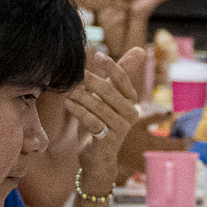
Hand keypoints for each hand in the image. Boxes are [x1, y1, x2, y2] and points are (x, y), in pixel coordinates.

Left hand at [67, 47, 144, 190]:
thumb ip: (116, 76)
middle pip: (109, 92)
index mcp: (131, 101)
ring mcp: (121, 128)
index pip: (123, 79)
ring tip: (67, 89)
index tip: (97, 55)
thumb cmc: (101, 123)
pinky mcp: (109, 140)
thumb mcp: (108, 98)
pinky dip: (78, 111)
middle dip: (90, 80)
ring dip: (81, 96)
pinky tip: (67, 103)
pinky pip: (93, 122)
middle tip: (74, 72)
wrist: (98, 157)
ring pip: (99, 106)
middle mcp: (130, 114)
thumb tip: (139, 50)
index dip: (111, 66)